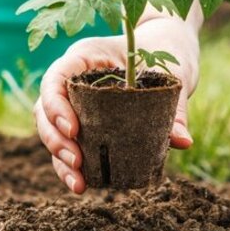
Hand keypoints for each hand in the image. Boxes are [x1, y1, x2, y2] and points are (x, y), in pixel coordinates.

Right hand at [35, 16, 199, 193]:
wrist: (168, 46)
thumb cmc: (166, 51)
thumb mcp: (173, 73)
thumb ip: (175, 107)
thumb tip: (183, 142)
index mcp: (87, 55)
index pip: (56, 77)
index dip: (56, 105)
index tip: (74, 130)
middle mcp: (74, 77)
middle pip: (46, 108)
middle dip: (55, 138)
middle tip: (77, 162)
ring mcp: (76, 98)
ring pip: (52, 129)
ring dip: (59, 158)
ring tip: (78, 183)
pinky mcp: (86, 118)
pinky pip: (70, 141)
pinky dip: (71, 164)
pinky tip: (82, 184)